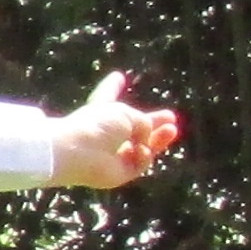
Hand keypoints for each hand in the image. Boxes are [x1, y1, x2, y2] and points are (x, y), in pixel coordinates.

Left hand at [50, 71, 181, 190]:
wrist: (78, 152)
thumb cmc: (96, 126)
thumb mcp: (125, 112)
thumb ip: (143, 121)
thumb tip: (148, 139)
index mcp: (100, 112)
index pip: (108, 96)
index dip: (113, 86)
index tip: (117, 76)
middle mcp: (105, 134)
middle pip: (133, 128)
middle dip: (152, 124)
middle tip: (170, 117)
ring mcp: (112, 155)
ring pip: (142, 147)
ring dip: (158, 139)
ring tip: (172, 130)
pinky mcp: (119, 173)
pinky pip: (140, 164)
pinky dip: (144, 156)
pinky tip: (142, 150)